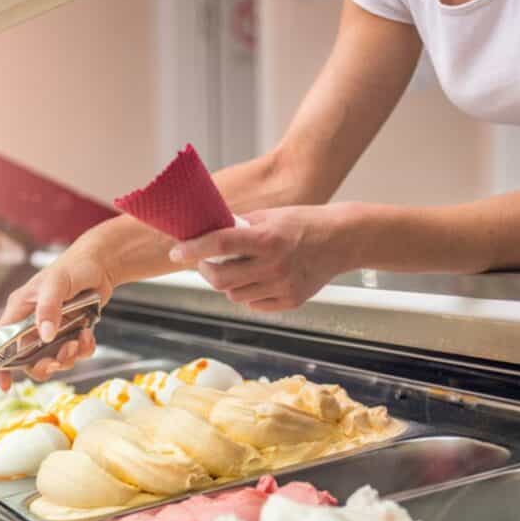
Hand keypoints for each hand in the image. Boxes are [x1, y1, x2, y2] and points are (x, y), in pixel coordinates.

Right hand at [0, 247, 114, 389]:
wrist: (101, 264)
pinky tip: (88, 335)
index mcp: (20, 310)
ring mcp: (53, 329)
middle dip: (45, 364)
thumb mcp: (56, 284)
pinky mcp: (71, 332)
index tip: (5, 385)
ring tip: (80, 340)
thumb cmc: (73, 267)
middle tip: (59, 360)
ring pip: (54, 358)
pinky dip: (83, 349)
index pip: (2, 342)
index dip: (0, 366)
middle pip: (28, 359)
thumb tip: (44, 336)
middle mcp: (33, 323)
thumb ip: (48, 308)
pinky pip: (74, 352)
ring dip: (68, 357)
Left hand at [168, 203, 359, 311]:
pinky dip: (247, 293)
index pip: (220, 244)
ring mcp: (282, 287)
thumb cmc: (304, 223)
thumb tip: (207, 233)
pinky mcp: (290, 301)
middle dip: (205, 271)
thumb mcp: (271, 216)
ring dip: (227, 283)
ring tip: (236, 268)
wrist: (342, 240)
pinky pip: (253, 304)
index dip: (193, 249)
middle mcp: (274, 266)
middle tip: (203, 262)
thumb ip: (240, 226)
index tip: (176, 251)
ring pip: (234, 295)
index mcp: (268, 239)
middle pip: (220, 279)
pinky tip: (256, 279)